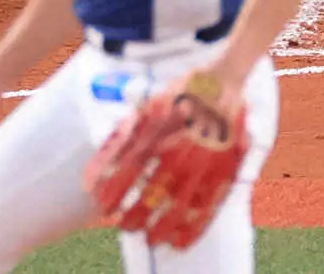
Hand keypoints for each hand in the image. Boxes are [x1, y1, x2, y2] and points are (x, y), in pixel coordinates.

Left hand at [86, 64, 248, 250]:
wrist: (224, 81)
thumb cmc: (183, 92)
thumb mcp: (151, 106)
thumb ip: (126, 136)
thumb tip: (99, 171)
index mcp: (162, 131)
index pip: (130, 169)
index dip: (114, 192)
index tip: (103, 206)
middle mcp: (182, 150)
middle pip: (152, 195)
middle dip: (133, 215)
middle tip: (123, 224)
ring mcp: (205, 162)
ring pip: (178, 207)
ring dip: (159, 227)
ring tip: (149, 237)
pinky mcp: (224, 168)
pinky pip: (209, 205)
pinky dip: (193, 228)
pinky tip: (179, 242)